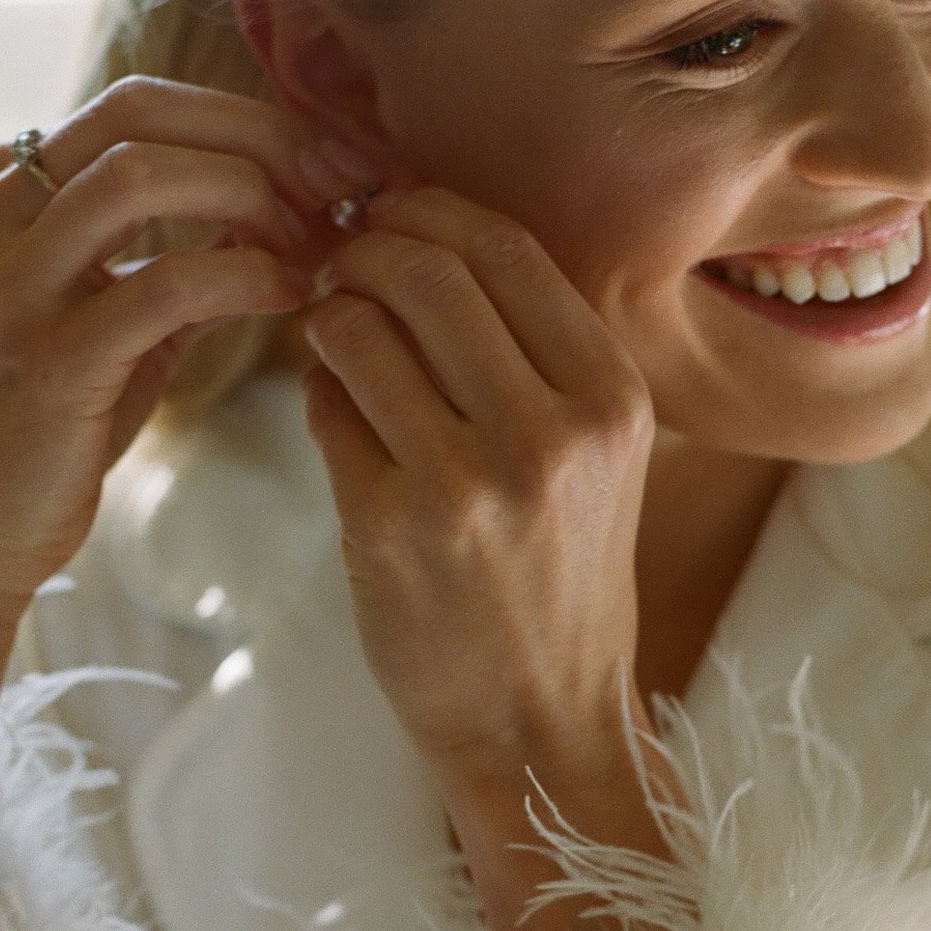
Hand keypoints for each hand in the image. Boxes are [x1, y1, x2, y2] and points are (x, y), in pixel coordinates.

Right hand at [0, 75, 348, 615]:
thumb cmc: (45, 432)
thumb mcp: (102, 319)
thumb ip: (169, 255)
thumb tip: (281, 204)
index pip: (135, 104)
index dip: (245, 119)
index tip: (326, 160)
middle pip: (139, 115)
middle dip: (259, 139)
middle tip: (340, 187)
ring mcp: (6, 288)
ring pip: (140, 176)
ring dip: (251, 196)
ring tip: (312, 243)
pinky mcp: (43, 364)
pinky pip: (162, 283)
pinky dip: (244, 274)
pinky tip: (288, 295)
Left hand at [298, 182, 658, 812]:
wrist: (542, 721)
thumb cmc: (560, 574)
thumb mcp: (597, 455)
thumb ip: (535, 347)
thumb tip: (424, 230)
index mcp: (613, 397)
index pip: (505, 245)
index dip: (429, 209)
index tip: (391, 215)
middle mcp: (551, 433)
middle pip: (425, 269)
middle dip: (365, 250)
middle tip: (342, 265)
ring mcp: (467, 483)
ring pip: (357, 329)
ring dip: (329, 317)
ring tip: (336, 335)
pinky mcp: (391, 528)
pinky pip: (324, 407)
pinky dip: (318, 391)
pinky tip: (338, 411)